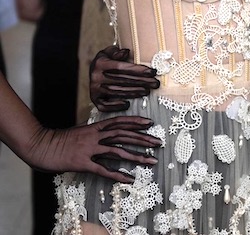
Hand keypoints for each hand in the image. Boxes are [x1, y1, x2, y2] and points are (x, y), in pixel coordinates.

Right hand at [24, 116, 160, 182]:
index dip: (136, 122)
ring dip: (136, 156)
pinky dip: (118, 175)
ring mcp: (89, 149)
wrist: (41, 145)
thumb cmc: (61, 140)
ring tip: (151, 160)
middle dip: (142, 138)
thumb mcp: (81, 131)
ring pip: (118, 152)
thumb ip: (95, 132)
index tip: (150, 123)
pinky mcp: (83, 163)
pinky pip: (103, 170)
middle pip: (124, 135)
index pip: (120, 121)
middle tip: (157, 142)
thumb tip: (107, 133)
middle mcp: (95, 136)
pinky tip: (129, 179)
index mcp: (95, 127)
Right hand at [90, 45, 159, 111]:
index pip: (122, 67)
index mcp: (100, 63)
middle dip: (141, 82)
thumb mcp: (110, 52)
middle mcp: (96, 77)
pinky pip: (104, 106)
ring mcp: (94, 89)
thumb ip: (117, 52)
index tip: (153, 72)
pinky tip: (127, 104)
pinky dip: (116, 106)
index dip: (138, 70)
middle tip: (155, 84)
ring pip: (117, 92)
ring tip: (147, 91)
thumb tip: (126, 52)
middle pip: (122, 80)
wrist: (93, 71)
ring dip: (134, 92)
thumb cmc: (107, 60)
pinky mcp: (94, 100)